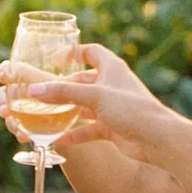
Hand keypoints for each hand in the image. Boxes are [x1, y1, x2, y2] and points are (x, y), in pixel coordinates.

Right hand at [13, 43, 176, 163]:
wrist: (159, 140)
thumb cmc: (132, 109)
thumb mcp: (94, 96)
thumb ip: (62, 93)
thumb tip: (32, 90)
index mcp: (112, 69)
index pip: (91, 52)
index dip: (73, 53)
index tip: (54, 61)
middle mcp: (112, 86)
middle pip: (82, 81)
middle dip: (62, 87)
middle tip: (42, 92)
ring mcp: (112, 108)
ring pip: (83, 106)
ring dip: (66, 110)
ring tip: (44, 114)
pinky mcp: (112, 127)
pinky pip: (88, 128)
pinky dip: (74, 133)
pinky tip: (57, 139)